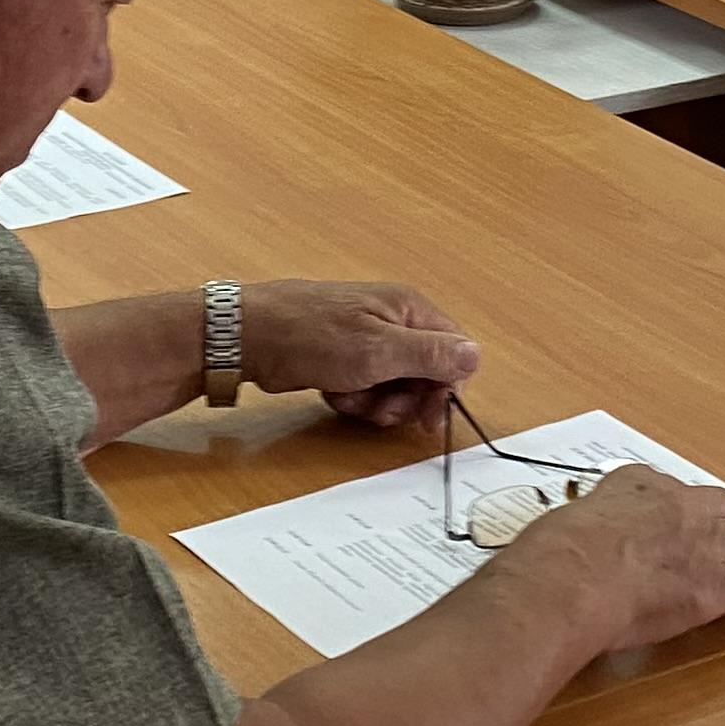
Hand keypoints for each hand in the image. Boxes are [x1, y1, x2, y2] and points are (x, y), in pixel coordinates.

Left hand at [240, 279, 478, 428]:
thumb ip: (429, 354)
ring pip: (394, 385)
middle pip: (424, 373)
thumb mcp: (377, 351)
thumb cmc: (312, 337)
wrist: (249, 336)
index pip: (452, 350)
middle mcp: (392, 320)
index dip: (444, 387)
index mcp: (408, 309)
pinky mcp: (344, 357)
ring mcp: (366, 339)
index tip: (427, 416)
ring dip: (375, 401)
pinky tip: (332, 391)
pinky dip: (354, 397)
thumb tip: (475, 354)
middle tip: (378, 407)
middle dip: (403, 399)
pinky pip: (367, 387)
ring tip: (347, 394)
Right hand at [502, 463, 724, 651]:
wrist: (567, 582)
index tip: (672, 518)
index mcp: (634, 484)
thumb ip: (575, 531)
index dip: (674, 508)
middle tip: (721, 538)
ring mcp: (700, 544)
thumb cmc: (550, 556)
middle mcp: (675, 505)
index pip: (666, 488)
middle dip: (722, 521)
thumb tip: (558, 550)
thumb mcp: (558, 524)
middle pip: (717, 504)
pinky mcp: (714, 586)